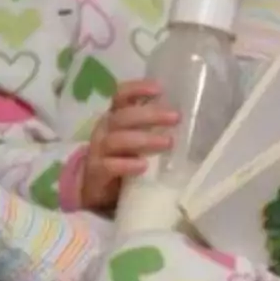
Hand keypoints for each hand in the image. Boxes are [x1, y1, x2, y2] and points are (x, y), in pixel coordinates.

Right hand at [81, 80, 180, 212]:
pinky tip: (143, 166)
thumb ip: (152, 128)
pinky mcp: (96, 173)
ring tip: (168, 142)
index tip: (159, 89)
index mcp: (115, 117)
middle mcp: (104, 130)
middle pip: (123, 117)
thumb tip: (183, 118)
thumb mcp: (136, 140)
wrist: (97, 191)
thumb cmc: (122, 159)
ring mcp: (98, 151)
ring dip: (144, 139)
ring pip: (117, 140)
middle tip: (176, 117)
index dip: (137, 89)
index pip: (121, 95)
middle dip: (150, 115)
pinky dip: (127, 164)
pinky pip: (109, 166)